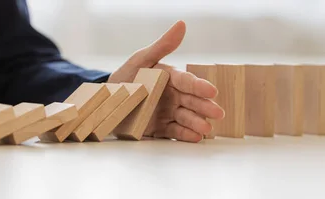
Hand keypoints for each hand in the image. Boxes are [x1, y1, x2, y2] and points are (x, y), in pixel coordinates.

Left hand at [108, 21, 224, 142]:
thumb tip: (181, 25)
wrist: (107, 101)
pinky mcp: (160, 128)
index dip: (199, 86)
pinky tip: (195, 137)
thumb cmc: (126, 76)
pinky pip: (174, 132)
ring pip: (186, 117)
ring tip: (206, 129)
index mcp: (170, 77)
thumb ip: (162, 46)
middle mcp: (173, 95)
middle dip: (205, 107)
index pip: (187, 81)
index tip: (211, 91)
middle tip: (217, 113)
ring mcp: (168, 112)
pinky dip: (185, 135)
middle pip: (192, 101)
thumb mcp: (141, 59)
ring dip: (197, 122)